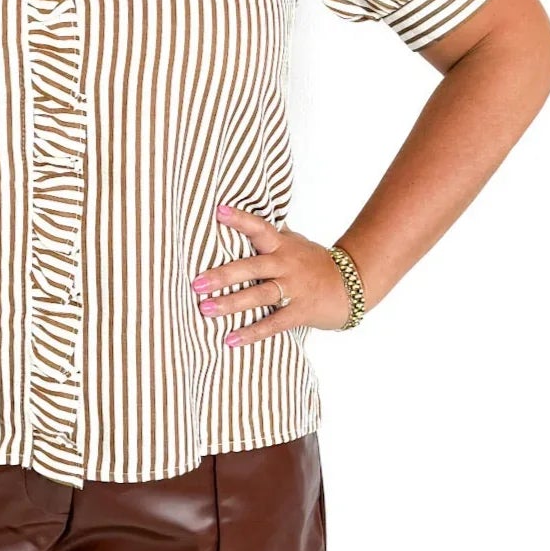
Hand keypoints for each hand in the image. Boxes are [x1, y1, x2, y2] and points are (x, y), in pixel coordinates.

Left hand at [192, 204, 352, 345]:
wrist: (352, 285)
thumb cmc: (315, 263)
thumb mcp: (295, 242)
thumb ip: (272, 234)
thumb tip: (248, 212)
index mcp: (283, 245)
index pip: (259, 228)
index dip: (240, 219)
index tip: (218, 212)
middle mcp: (286, 264)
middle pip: (252, 267)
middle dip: (223, 275)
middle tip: (196, 283)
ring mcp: (294, 288)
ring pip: (259, 295)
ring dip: (231, 304)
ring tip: (206, 309)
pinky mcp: (300, 311)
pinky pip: (273, 324)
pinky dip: (252, 332)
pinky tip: (230, 339)